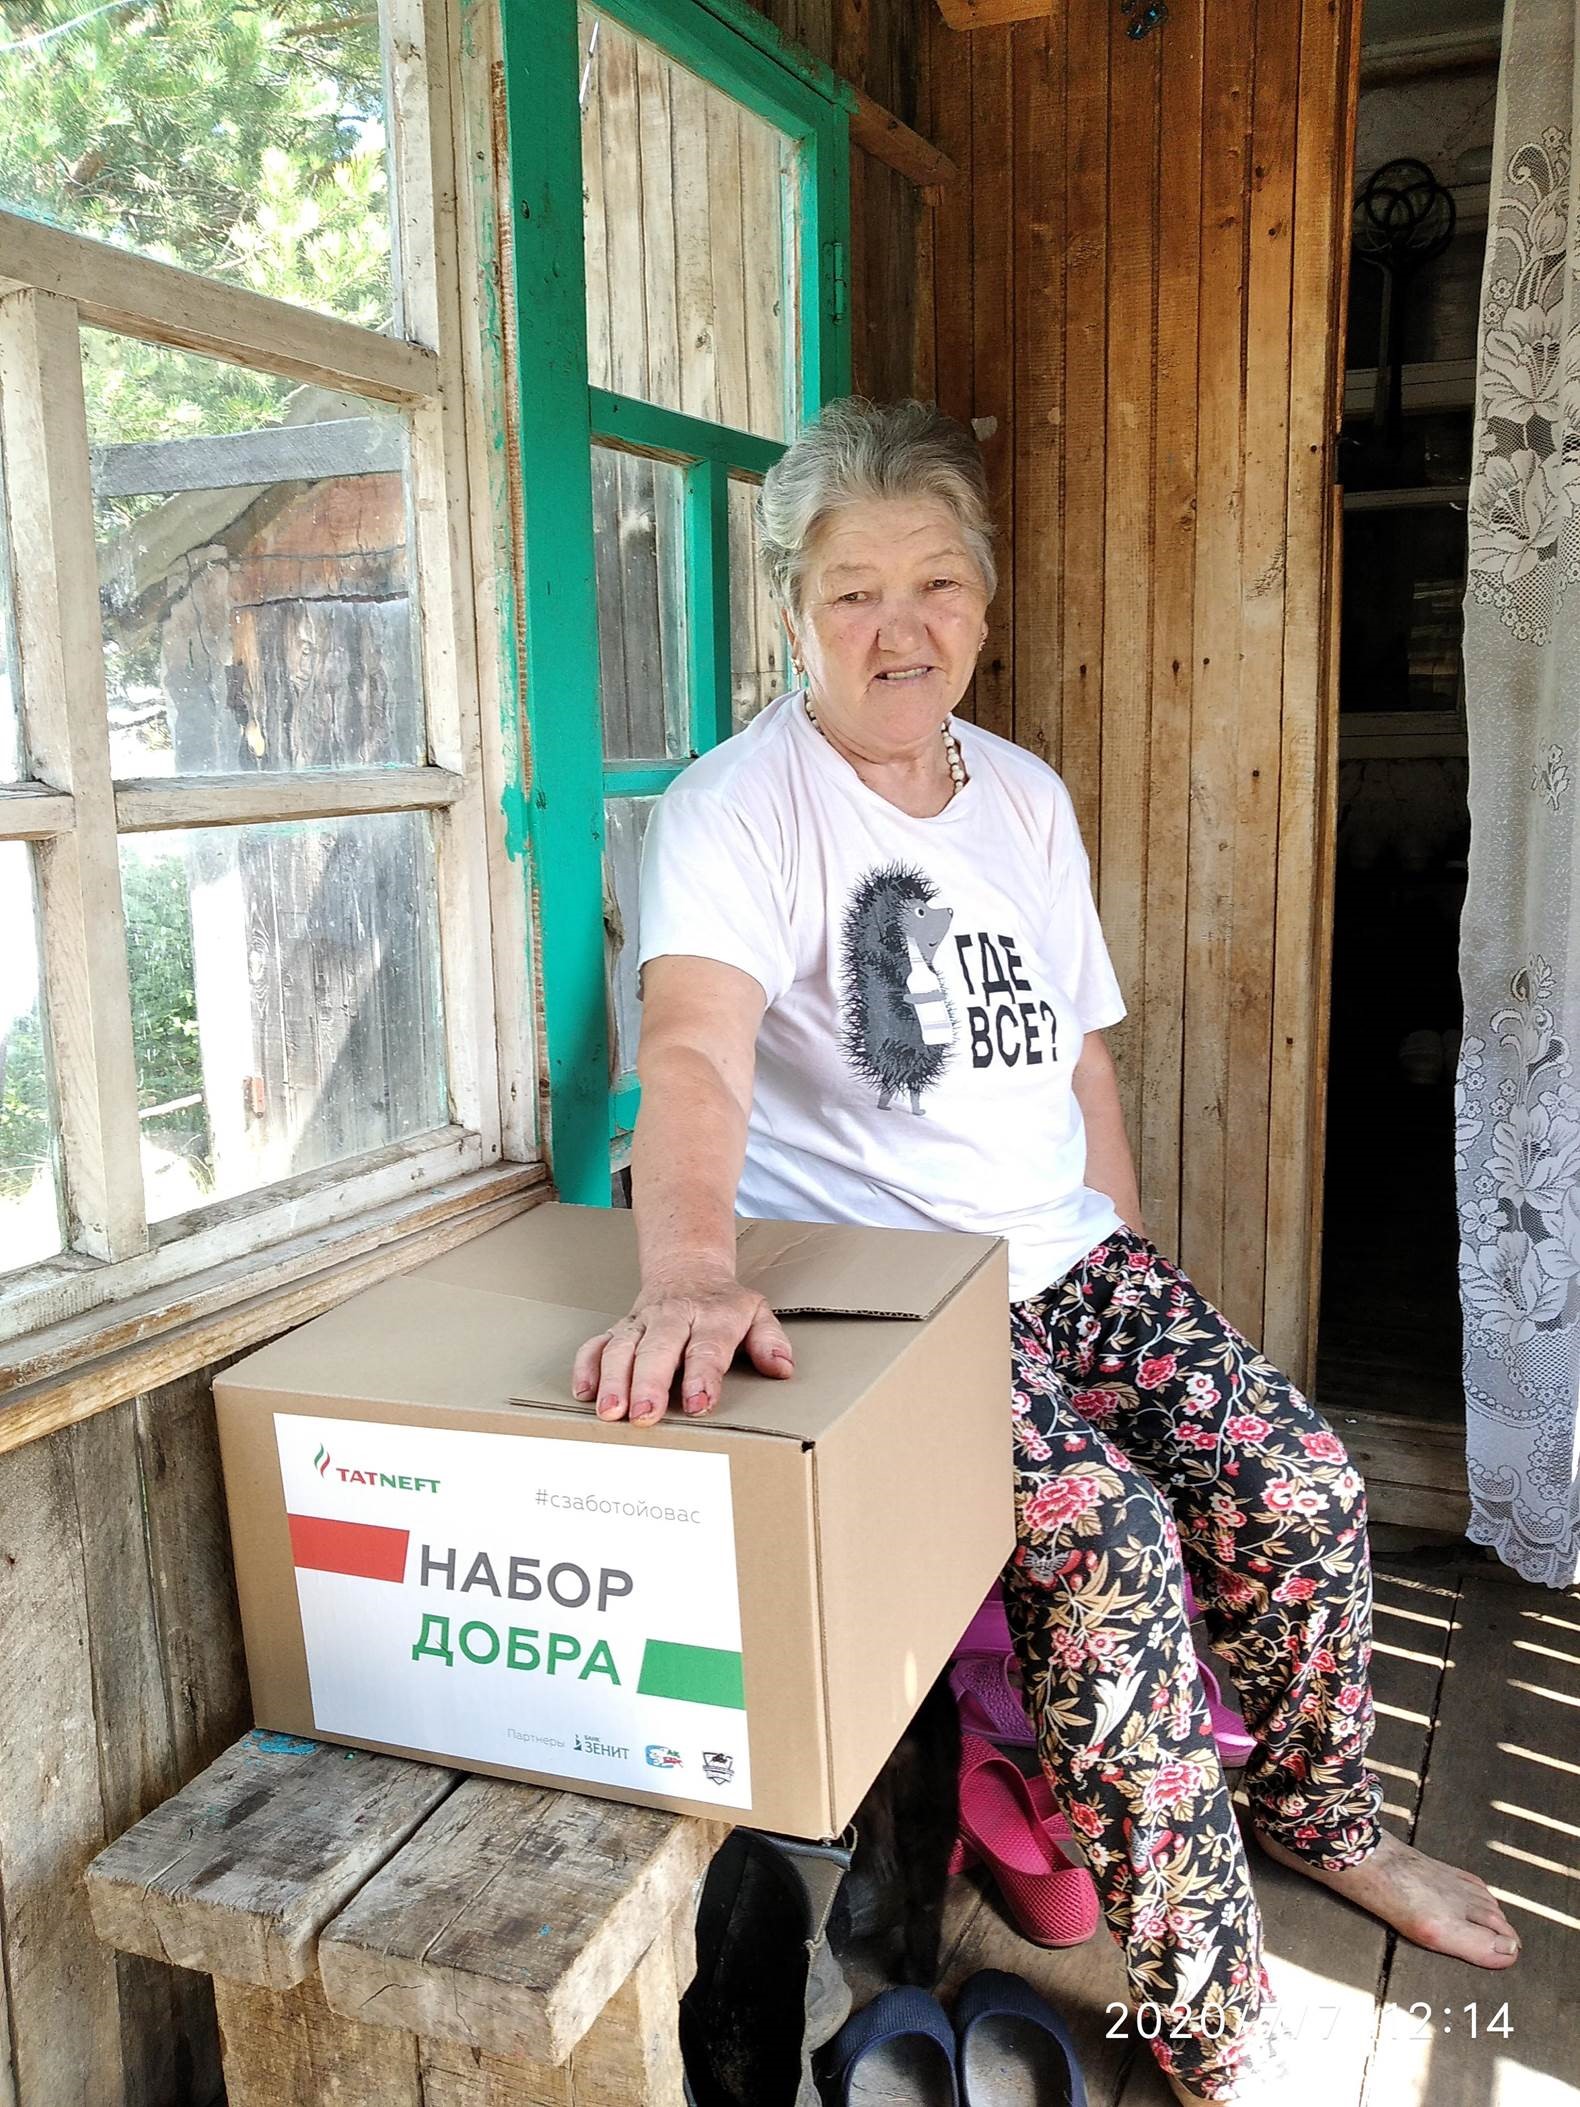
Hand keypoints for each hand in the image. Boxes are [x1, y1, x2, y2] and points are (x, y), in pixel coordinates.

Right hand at [571, 1269, 794, 1426]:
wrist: (688, 1268)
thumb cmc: (725, 1304)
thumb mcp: (758, 1314)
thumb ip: (770, 1341)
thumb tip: (782, 1368)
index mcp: (712, 1316)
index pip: (707, 1348)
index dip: (702, 1377)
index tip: (697, 1404)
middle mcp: (674, 1317)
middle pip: (658, 1348)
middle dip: (649, 1382)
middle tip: (644, 1416)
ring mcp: (642, 1322)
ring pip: (622, 1346)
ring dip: (613, 1379)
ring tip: (610, 1412)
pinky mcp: (620, 1328)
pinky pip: (597, 1342)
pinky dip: (587, 1365)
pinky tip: (584, 1392)